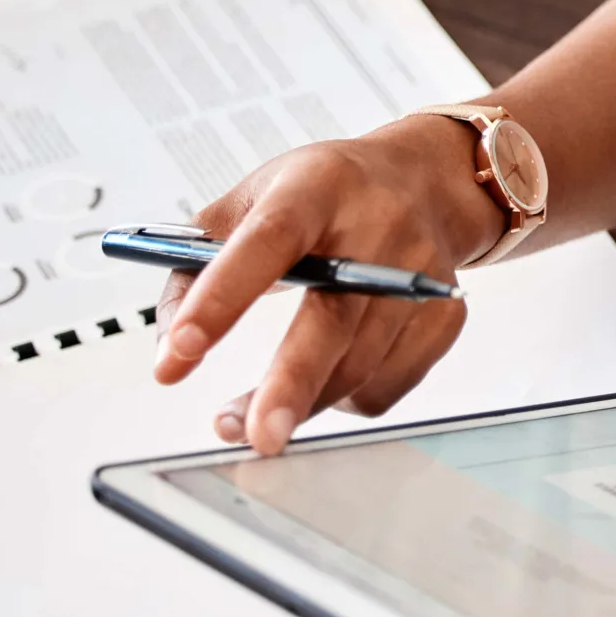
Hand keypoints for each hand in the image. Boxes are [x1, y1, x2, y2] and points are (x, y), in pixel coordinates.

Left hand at [153, 113, 502, 452]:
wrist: (423, 181)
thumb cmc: (323, 196)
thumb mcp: (249, 203)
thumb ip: (194, 265)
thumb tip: (170, 347)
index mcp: (317, 188)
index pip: (267, 241)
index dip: (221, 299)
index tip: (178, 353)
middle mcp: (378, 226)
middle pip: (333, 316)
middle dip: (291, 382)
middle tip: (253, 434)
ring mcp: (419, 272)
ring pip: (360, 362)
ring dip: (301, 404)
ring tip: (254, 421)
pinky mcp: (446, 312)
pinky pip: (389, 382)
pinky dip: (347, 398)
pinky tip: (325, 384)